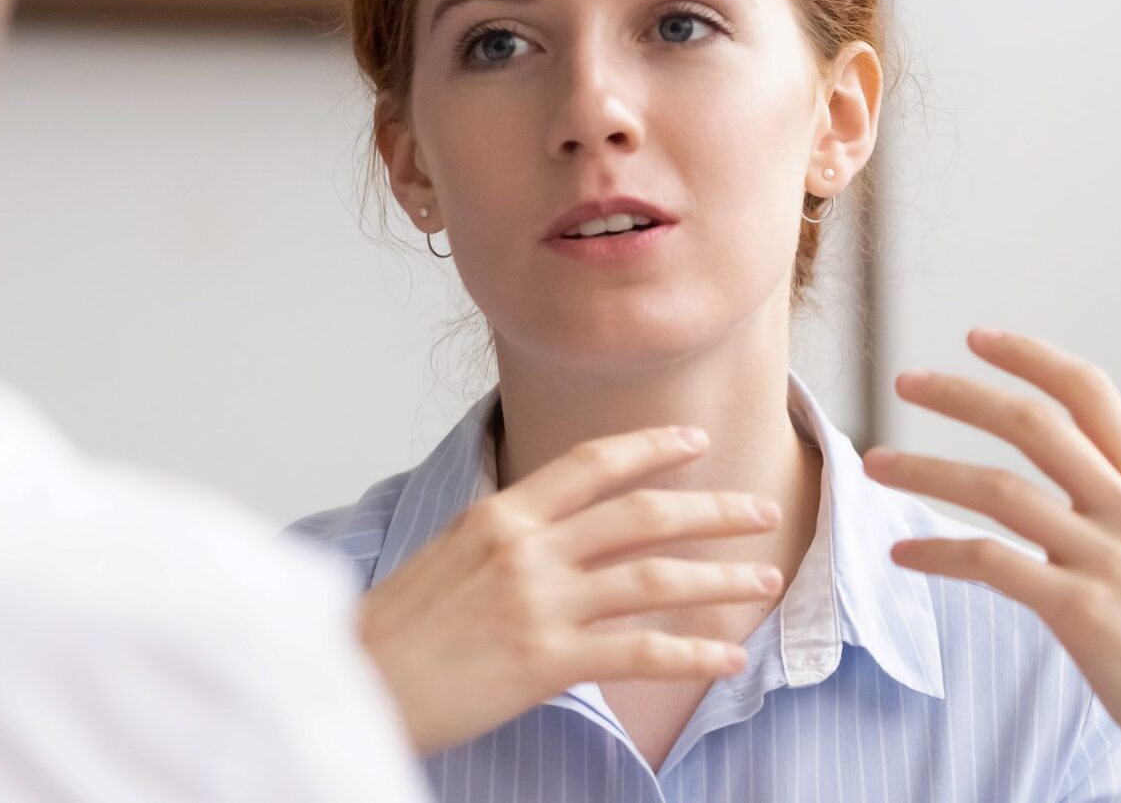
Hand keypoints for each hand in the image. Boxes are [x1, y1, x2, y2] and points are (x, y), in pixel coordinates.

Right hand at [358, 425, 783, 754]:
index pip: (591, 463)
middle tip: (760, 510)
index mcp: (501, 514)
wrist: (355, 680)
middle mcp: (526, 548)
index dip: (650, 447)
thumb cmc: (396, 627)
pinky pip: (638, 652)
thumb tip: (557, 527)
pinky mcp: (544, 661)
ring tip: (765, 579)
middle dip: (711, 509)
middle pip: (641, 514)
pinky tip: (727, 657)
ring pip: (652, 578)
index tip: (694, 439)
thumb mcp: (450, 553)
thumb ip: (509, 535)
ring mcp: (538, 603)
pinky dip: (691, 653)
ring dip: (719, 576)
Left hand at [862, 328, 1120, 802]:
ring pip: (997, 487)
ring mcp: (1108, 559)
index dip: (1031, 356)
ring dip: (926, 469)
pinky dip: (938, 551)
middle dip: (961, 394)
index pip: (1091, 393)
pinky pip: (990, 562)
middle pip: (1034, 423)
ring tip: (875, 464)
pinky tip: (902, 553)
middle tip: (903, 380)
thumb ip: (1120, 502)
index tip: (977, 337)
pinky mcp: (1080, 612)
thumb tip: (1067, 465)